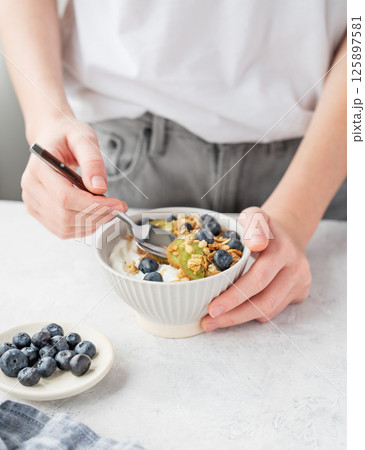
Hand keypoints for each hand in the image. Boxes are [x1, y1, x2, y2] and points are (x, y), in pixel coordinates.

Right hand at [21, 115, 126, 237]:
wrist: (52, 136)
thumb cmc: (66, 135)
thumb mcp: (84, 139)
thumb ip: (92, 161)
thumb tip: (99, 187)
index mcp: (38, 168)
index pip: (65, 197)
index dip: (94, 205)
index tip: (117, 204)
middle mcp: (31, 187)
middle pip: (65, 216)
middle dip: (97, 215)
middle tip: (117, 207)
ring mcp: (33, 202)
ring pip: (65, 227)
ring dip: (92, 223)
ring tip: (109, 210)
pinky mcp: (39, 211)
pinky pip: (62, 229)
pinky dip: (83, 227)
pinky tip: (96, 214)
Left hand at [201, 206, 311, 330]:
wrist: (287, 233)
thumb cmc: (261, 227)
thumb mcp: (254, 216)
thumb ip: (252, 225)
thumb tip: (255, 244)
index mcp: (282, 249)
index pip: (258, 278)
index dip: (234, 296)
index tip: (212, 308)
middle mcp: (295, 268)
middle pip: (264, 301)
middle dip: (233, 315)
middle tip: (207, 321)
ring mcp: (300, 282)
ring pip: (269, 310)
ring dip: (239, 319)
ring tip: (213, 322)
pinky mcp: (300, 293)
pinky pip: (273, 310)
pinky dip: (251, 314)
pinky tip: (232, 314)